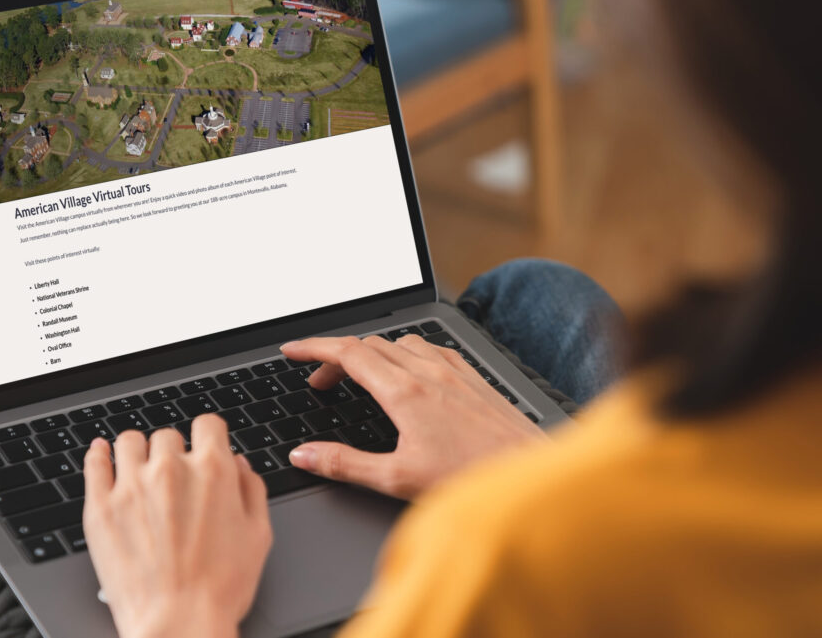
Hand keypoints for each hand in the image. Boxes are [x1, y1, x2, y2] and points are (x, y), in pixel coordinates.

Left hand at [82, 415, 272, 637]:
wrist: (179, 624)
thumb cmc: (219, 589)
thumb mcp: (258, 535)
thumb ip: (251, 489)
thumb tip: (239, 465)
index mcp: (213, 470)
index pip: (208, 424)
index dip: (209, 436)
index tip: (204, 447)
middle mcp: (170, 469)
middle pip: (168, 435)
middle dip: (174, 453)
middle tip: (176, 479)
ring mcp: (131, 486)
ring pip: (130, 441)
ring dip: (139, 452)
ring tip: (141, 471)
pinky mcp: (101, 508)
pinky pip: (94, 463)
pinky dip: (99, 455)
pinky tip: (102, 454)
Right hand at [281, 334, 547, 499]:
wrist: (530, 474)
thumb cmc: (471, 478)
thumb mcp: (397, 479)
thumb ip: (344, 464)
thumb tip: (305, 454)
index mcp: (405, 391)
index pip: (348, 353)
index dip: (313, 348)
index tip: (291, 351)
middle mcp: (428, 371)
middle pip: (369, 344)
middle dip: (336, 357)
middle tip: (320, 382)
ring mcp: (453, 370)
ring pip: (399, 342)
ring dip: (371, 353)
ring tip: (359, 379)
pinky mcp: (472, 376)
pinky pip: (429, 348)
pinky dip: (404, 353)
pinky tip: (408, 375)